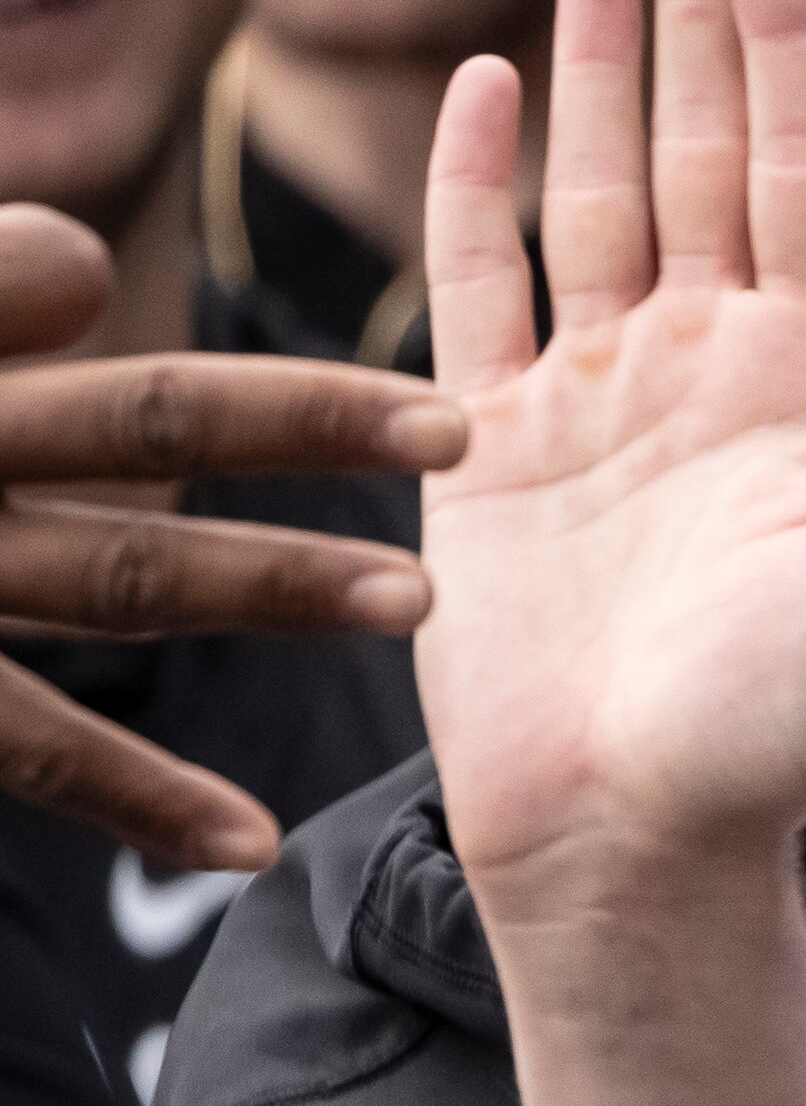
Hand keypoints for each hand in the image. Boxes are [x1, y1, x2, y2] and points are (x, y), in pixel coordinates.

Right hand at [0, 203, 467, 869]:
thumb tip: (89, 264)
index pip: (39, 282)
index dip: (109, 289)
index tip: (251, 317)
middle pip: (131, 417)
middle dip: (296, 421)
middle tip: (462, 427)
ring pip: (111, 572)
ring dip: (267, 583)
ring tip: (413, 601)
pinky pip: (29, 741)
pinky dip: (141, 794)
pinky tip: (254, 841)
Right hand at [411, 0, 805, 911]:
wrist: (635, 839)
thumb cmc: (782, 742)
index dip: (793, 44)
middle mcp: (709, 366)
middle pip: (707, 147)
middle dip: (699, 14)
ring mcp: (598, 394)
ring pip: (599, 188)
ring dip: (600, 68)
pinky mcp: (491, 438)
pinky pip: (484, 279)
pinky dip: (480, 182)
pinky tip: (488, 90)